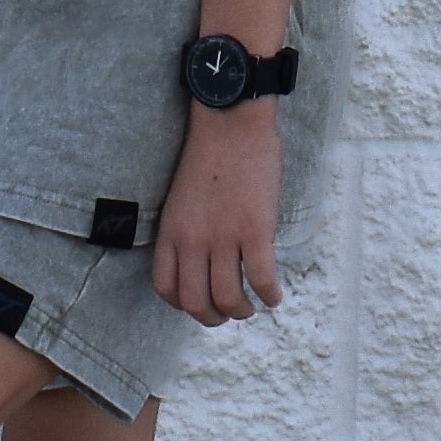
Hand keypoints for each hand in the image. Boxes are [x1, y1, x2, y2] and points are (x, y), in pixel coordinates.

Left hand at [151, 100, 282, 328]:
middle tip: (227, 313)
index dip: (181, 304)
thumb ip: (186, 229)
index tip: (197, 302)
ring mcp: (224, 237)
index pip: (166, 287)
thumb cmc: (208, 153)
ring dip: (241, 312)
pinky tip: (274, 296)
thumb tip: (203, 258)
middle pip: (195, 302)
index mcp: (171, 231)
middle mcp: (193, 241)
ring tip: (250, 307)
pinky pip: (262, 279)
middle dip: (212, 318)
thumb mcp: (181, 197)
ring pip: (228, 298)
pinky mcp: (255, 230)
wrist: (230, 122)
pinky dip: (269, 295)